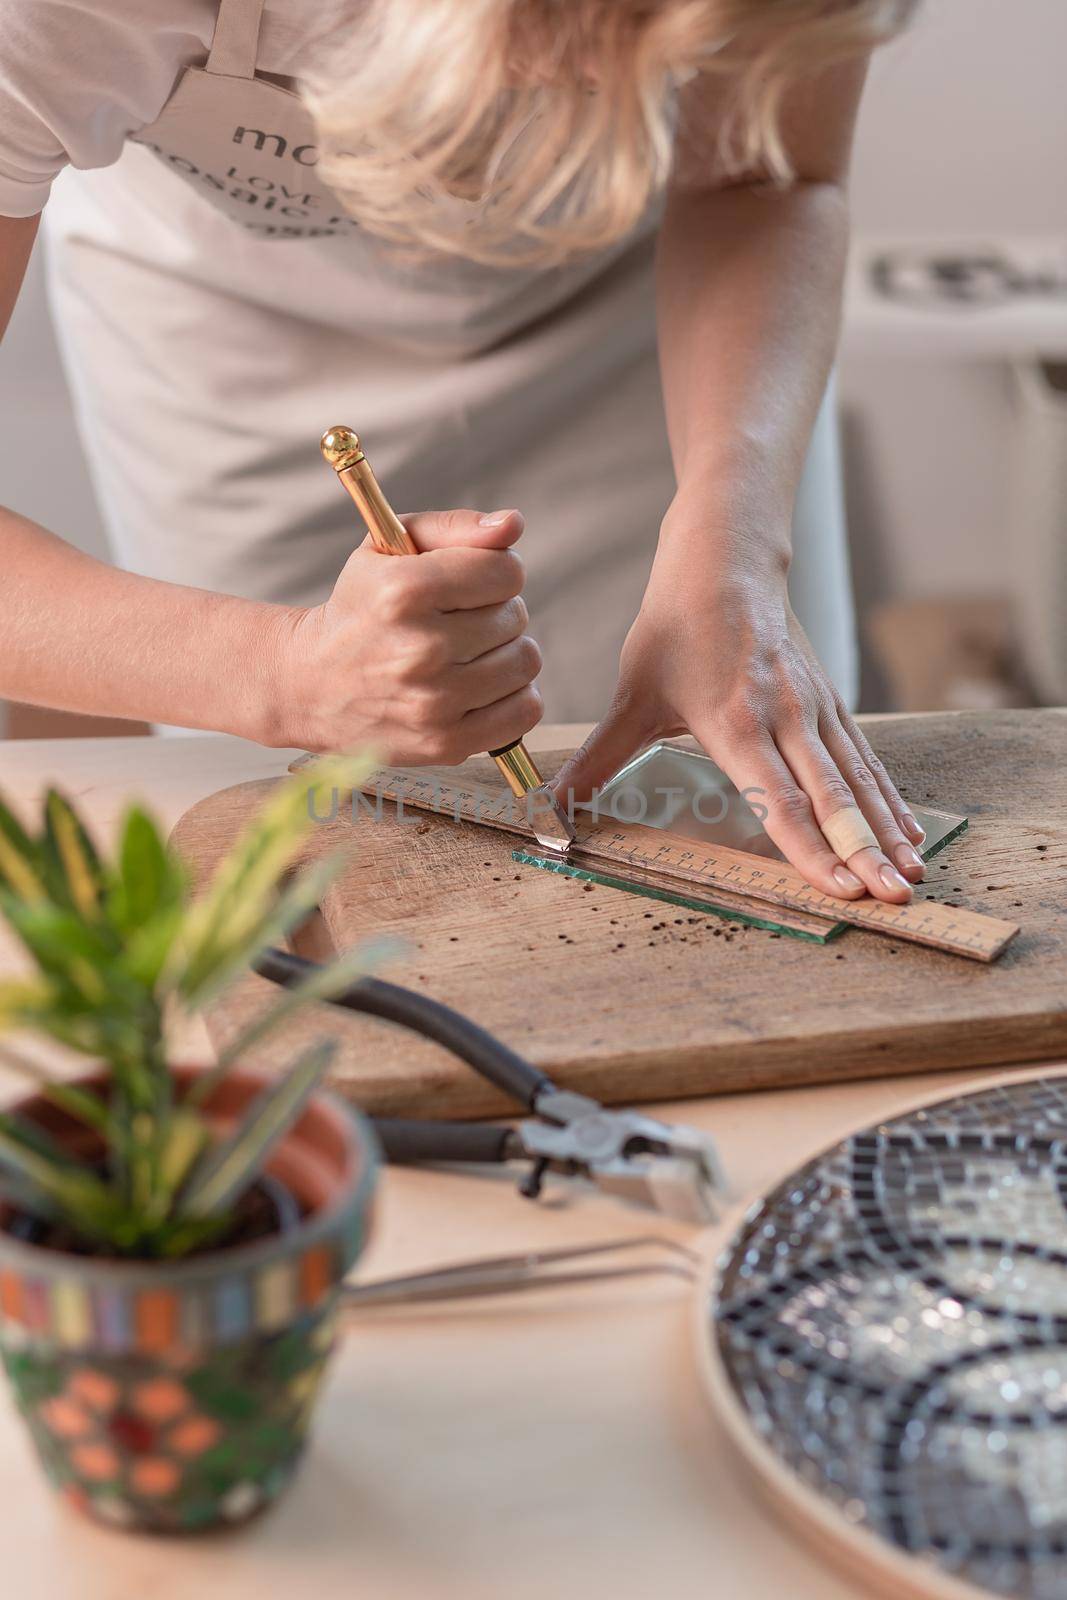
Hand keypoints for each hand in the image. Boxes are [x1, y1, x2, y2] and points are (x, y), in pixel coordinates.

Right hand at [280, 508, 543, 760]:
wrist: (309, 685)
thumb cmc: (361, 609)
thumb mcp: (388, 550)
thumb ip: (455, 528)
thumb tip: (513, 524)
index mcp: (402, 592)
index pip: (505, 572)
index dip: (495, 571)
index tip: (472, 582)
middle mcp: (419, 650)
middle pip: (515, 616)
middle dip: (494, 611)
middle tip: (457, 622)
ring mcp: (434, 702)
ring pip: (526, 661)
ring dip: (506, 652)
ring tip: (469, 654)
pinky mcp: (446, 742)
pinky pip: (526, 709)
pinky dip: (514, 694)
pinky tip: (482, 686)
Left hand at [553, 561, 925, 904]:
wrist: (725, 558)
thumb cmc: (676, 625)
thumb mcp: (631, 695)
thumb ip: (597, 762)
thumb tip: (551, 810)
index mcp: (734, 721)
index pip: (776, 797)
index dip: (808, 847)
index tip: (839, 887)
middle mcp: (784, 717)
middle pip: (831, 796)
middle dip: (864, 852)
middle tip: (893, 898)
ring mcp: (814, 708)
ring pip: (857, 780)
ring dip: (887, 831)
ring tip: (913, 876)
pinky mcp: (830, 701)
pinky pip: (865, 758)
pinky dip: (889, 796)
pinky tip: (909, 831)